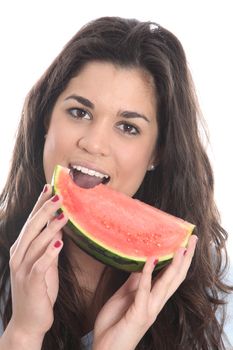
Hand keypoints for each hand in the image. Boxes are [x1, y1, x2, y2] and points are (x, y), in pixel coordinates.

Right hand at [8, 185, 67, 343]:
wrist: (28, 322)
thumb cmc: (39, 289)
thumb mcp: (45, 263)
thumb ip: (49, 244)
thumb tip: (58, 225)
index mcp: (22, 248)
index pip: (31, 221)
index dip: (40, 204)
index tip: (50, 187)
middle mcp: (19, 255)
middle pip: (32, 227)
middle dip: (45, 209)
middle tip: (59, 194)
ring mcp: (23, 269)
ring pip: (36, 243)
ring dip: (51, 227)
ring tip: (64, 214)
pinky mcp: (31, 283)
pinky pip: (40, 264)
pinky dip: (50, 252)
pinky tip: (60, 242)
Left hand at [93, 235, 197, 349]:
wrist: (106, 349)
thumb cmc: (115, 324)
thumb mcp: (125, 296)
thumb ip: (135, 282)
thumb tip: (143, 264)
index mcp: (153, 298)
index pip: (171, 276)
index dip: (180, 260)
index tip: (186, 243)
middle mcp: (155, 303)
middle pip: (175, 278)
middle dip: (185, 259)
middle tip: (193, 240)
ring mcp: (149, 309)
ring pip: (166, 284)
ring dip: (174, 264)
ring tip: (181, 247)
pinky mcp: (139, 314)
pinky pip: (144, 291)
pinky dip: (148, 274)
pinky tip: (150, 260)